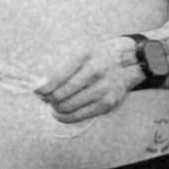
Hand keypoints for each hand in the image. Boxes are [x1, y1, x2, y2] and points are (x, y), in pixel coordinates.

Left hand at [27, 32, 152, 126]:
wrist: (131, 61)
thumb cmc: (100, 55)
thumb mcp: (82, 51)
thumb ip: (62, 66)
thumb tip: (42, 85)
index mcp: (85, 56)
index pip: (58, 76)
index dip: (44, 87)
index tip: (37, 90)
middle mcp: (95, 72)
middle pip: (61, 94)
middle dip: (49, 98)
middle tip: (44, 97)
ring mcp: (102, 89)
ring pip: (69, 106)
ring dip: (56, 108)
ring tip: (53, 104)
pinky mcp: (107, 103)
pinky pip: (81, 116)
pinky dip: (66, 117)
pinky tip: (60, 113)